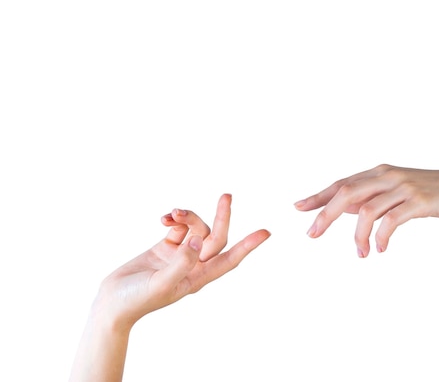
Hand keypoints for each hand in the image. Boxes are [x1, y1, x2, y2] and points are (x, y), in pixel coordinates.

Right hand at [94, 194, 269, 329]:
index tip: (266, 232)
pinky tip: (162, 218)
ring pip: (195, 227)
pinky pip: (178, 226)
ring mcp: (180, 255)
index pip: (230, 259)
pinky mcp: (165, 247)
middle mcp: (193, 265)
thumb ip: (181, 262)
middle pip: (215, 236)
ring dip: (187, 215)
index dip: (248, 246)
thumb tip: (199, 241)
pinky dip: (173, 218)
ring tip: (171, 213)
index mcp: (198, 277)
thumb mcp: (160, 284)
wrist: (111, 303)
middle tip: (227, 195)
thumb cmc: (135, 300)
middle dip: (221, 216)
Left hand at [294, 164, 438, 256]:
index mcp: (378, 172)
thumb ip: (368, 196)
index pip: (341, 183)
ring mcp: (403, 187)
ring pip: (367, 209)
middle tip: (311, 235)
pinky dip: (382, 235)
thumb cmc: (424, 194)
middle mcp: (387, 175)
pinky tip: (380, 248)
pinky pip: (392, 219)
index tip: (298, 207)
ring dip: (358, 235)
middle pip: (347, 192)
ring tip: (360, 254)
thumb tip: (339, 206)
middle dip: (326, 214)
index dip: (319, 195)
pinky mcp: (419, 201)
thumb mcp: (393, 192)